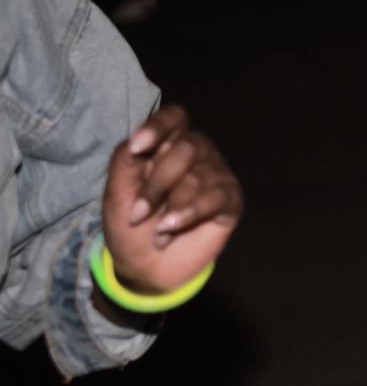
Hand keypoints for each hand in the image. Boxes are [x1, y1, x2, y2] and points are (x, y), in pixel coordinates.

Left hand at [102, 106, 241, 294]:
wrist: (145, 269)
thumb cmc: (130, 226)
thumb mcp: (116, 194)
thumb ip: (124, 161)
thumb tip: (138, 141)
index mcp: (168, 145)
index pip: (174, 117)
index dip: (159, 126)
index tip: (138, 148)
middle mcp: (197, 153)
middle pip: (186, 148)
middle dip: (157, 184)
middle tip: (138, 215)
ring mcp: (217, 175)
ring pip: (198, 176)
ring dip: (169, 209)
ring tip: (157, 233)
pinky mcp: (231, 201)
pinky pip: (216, 197)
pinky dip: (189, 213)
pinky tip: (171, 229)